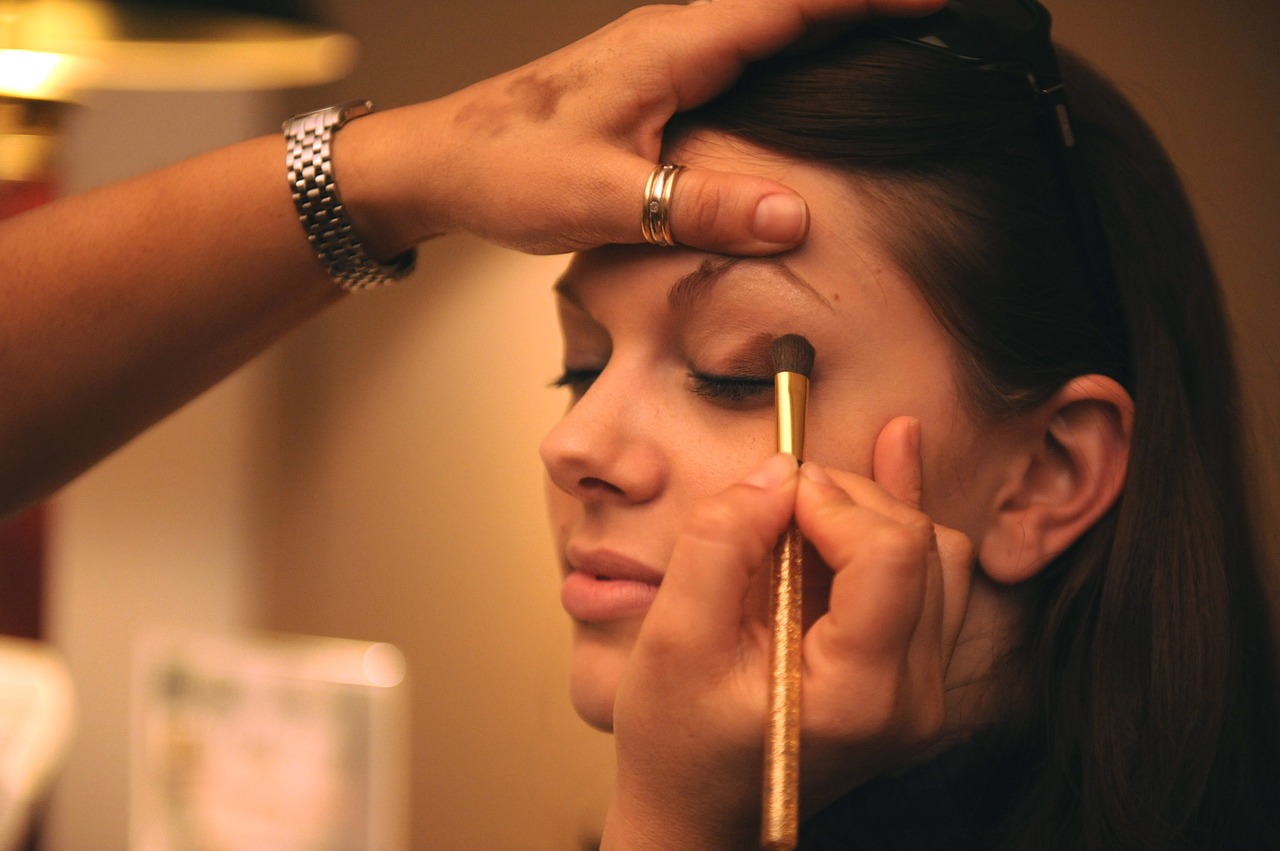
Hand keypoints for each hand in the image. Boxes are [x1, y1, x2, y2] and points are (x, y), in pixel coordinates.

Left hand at [349, 0, 945, 257]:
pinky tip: (813, 66)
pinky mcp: (655, 75)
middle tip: (937, 12)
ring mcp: (664, 50)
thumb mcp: (608, 199)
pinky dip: (791, 42)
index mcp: (672, 45)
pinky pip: (742, 44)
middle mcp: (673, 33)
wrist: (442, 160)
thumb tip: (794, 218)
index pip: (792, 2)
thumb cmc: (509, 168)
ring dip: (829, 14)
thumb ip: (700, 207)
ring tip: (900, 26)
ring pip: (767, 17)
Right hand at [602, 417, 972, 848]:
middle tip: (772, 503)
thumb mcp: (672, 639)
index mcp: (862, 695)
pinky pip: (932, 578)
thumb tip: (777, 470)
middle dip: (846, 499)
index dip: (832, 500)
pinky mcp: (912, 675)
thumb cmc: (677, 740)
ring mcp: (921, 691)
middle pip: (918, 543)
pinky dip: (900, 518)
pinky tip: (895, 452)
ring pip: (935, 553)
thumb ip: (721, 544)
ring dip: (871, 510)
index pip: (890, 552)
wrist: (697, 811)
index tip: (771, 496)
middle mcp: (913, 697)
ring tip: (808, 500)